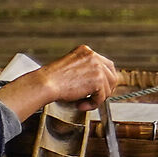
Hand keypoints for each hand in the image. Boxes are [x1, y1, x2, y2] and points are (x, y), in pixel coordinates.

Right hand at [0, 45, 118, 122]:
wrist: (45, 83)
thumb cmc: (53, 80)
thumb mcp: (71, 68)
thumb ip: (85, 70)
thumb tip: (98, 83)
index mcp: (86, 51)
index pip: (106, 64)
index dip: (105, 79)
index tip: (100, 88)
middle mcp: (93, 56)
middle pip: (112, 75)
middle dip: (106, 89)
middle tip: (95, 98)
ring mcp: (97, 67)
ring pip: (108, 88)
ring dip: (97, 99)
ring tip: (82, 102)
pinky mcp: (98, 80)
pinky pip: (101, 97)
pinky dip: (92, 104)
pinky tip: (80, 104)